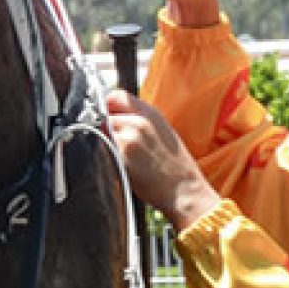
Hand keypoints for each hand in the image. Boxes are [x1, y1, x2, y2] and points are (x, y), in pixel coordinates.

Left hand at [104, 90, 222, 230]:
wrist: (185, 191)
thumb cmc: (175, 166)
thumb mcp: (163, 132)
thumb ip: (139, 120)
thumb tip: (114, 115)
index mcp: (151, 113)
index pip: (116, 95)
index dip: (108, 105)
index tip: (107, 114)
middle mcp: (140, 121)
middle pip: (105, 114)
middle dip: (106, 127)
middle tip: (117, 142)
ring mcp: (130, 136)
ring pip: (102, 131)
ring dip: (106, 141)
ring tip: (124, 156)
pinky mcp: (122, 153)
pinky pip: (104, 148)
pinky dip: (107, 154)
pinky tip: (123, 165)